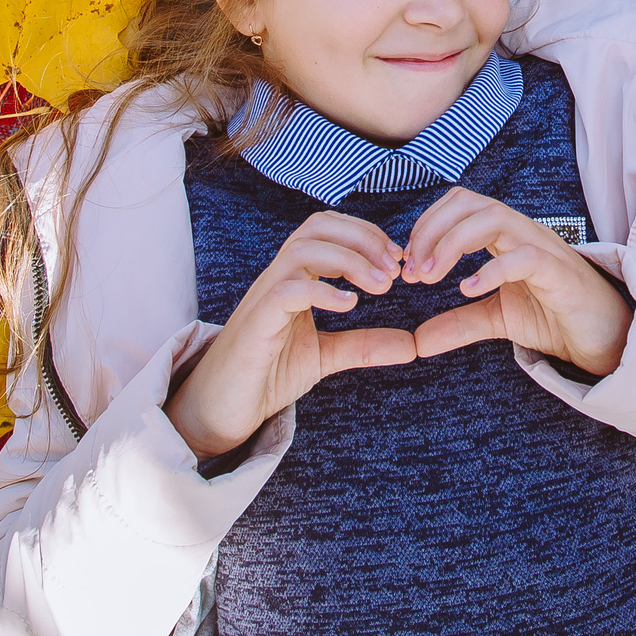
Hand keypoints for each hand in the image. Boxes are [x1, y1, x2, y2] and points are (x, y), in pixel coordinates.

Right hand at [166, 211, 416, 458]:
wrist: (222, 409)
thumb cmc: (267, 374)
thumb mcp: (325, 355)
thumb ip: (365, 345)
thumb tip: (413, 345)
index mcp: (295, 277)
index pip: (329, 229)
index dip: (368, 235)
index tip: (398, 260)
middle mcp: (278, 277)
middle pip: (318, 226)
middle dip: (363, 238)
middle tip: (394, 269)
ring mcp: (264, 297)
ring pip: (303, 249)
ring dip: (350, 260)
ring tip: (380, 287)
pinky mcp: (256, 324)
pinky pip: (286, 290)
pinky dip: (322, 291)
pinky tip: (350, 305)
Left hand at [402, 188, 633, 376]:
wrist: (603, 337)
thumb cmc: (554, 316)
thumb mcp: (496, 319)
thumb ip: (458, 324)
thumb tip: (416, 341)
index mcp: (505, 235)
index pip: (459, 204)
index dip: (426, 226)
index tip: (406, 265)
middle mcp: (522, 232)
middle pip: (470, 202)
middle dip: (431, 230)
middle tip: (411, 271)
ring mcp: (543, 248)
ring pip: (494, 218)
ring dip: (452, 243)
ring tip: (430, 276)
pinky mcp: (560, 273)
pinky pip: (524, 257)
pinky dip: (491, 270)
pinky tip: (467, 290)